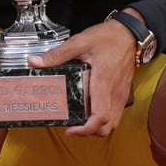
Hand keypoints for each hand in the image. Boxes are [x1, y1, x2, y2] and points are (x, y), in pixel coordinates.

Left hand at [28, 16, 138, 136]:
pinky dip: (104, 119)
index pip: (100, 116)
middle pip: (107, 126)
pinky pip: (116, 114)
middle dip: (89, 132)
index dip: (85, 129)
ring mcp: (121, 95)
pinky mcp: (123, 93)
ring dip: (97, 127)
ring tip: (80, 120)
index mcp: (104, 82)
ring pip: (113, 122)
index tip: (70, 129)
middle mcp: (115, 93)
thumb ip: (57, 54)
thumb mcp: (80, 42)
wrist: (130, 33)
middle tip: (71, 126)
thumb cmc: (108, 37)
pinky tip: (90, 109)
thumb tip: (35, 62)